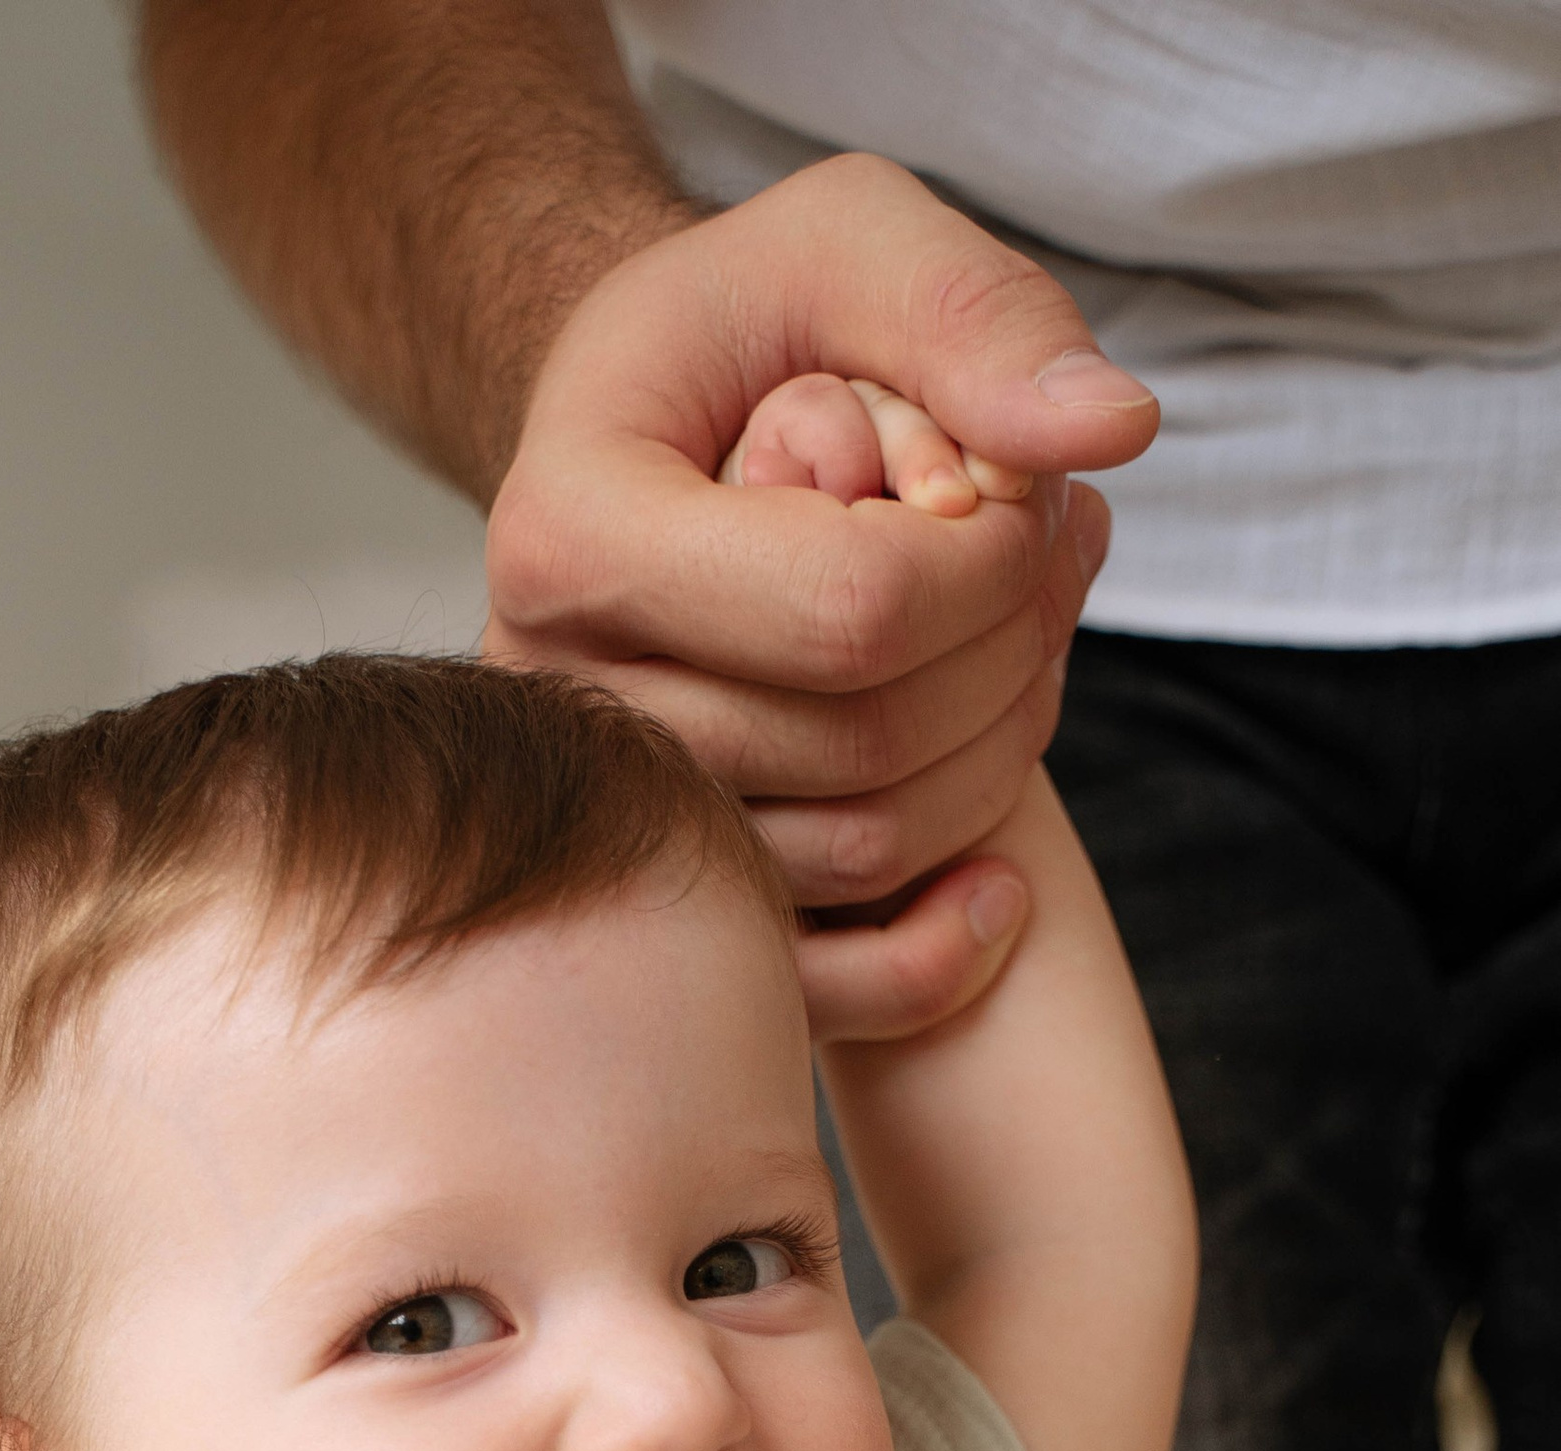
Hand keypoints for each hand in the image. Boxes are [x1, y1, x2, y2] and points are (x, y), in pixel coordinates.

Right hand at [484, 154, 1155, 1035]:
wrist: (641, 438)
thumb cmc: (742, 331)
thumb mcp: (848, 243)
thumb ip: (976, 315)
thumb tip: (1106, 430)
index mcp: (568, 533)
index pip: (849, 611)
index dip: (994, 565)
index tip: (1022, 489)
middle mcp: (561, 700)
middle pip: (868, 744)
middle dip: (1014, 645)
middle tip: (1048, 549)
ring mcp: (609, 821)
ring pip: (865, 852)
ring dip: (1001, 753)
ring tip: (1020, 634)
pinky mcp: (665, 905)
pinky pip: (821, 989)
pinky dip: (941, 951)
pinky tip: (1002, 875)